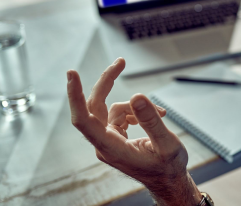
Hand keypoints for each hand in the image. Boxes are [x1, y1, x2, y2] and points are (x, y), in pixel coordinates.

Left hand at [66, 58, 201, 205]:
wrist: (168, 179)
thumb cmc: (167, 167)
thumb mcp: (167, 144)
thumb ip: (150, 120)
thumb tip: (137, 96)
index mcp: (111, 148)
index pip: (84, 120)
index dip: (76, 96)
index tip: (72, 74)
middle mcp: (104, 144)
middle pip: (95, 106)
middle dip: (107, 82)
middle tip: (120, 62)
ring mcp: (108, 140)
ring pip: (111, 108)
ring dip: (135, 105)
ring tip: (160, 113)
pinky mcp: (114, 136)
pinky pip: (120, 114)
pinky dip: (137, 111)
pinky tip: (155, 116)